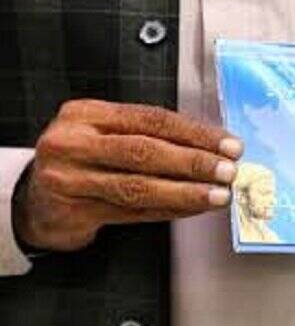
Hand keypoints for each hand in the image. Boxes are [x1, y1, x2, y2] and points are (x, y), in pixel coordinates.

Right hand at [14, 99, 243, 250]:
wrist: (35, 198)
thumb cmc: (82, 160)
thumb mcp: (106, 135)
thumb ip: (148, 136)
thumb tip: (211, 147)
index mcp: (88, 114)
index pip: (152, 120)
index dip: (196, 133)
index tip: (228, 144)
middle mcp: (75, 142)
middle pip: (145, 151)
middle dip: (194, 162)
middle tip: (228, 171)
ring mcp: (71, 178)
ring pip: (139, 186)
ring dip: (186, 192)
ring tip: (218, 195)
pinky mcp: (75, 211)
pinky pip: (133, 212)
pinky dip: (169, 210)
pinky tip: (193, 209)